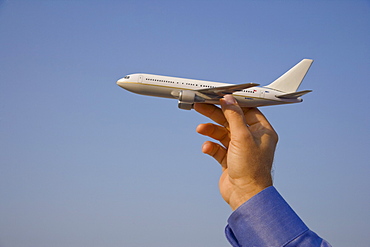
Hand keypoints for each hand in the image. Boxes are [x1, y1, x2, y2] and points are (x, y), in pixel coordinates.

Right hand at [194, 95, 277, 209]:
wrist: (245, 196)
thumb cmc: (251, 169)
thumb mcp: (242, 137)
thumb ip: (234, 116)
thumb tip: (228, 100)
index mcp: (261, 131)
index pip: (246, 110)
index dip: (231, 103)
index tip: (218, 97)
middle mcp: (251, 139)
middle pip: (231, 120)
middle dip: (215, 114)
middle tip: (200, 106)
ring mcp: (239, 149)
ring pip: (222, 133)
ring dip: (211, 130)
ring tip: (200, 128)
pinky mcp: (229, 159)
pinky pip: (218, 148)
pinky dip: (211, 146)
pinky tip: (207, 148)